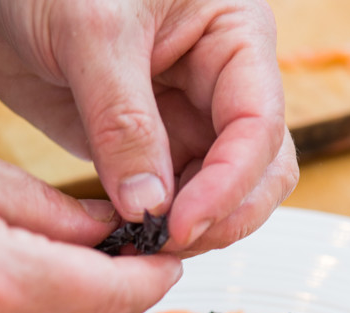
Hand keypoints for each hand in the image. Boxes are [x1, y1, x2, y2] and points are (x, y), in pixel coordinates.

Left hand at [0, 0, 298, 253]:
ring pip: (218, 197)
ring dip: (189, 231)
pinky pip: (167, 203)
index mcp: (233, 36)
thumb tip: (148, 205)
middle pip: (258, 172)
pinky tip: (125, 239)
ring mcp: (184, 122)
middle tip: (166, 244)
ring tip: (141, 245)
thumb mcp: (91, 31)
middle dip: (222, 216)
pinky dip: (152, 228)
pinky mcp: (145, 151)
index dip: (229, 184)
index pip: (258, 126)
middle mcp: (219, 85)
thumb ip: (123, 121)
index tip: (180, 223)